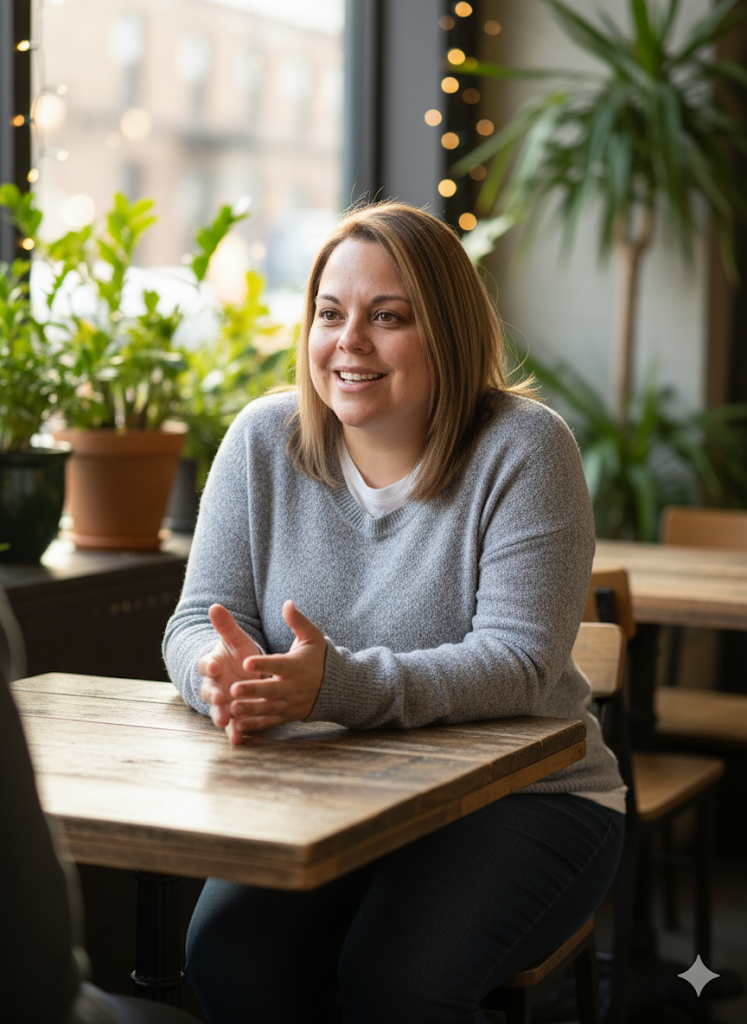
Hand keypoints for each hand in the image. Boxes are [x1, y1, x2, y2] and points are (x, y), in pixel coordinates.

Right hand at [198, 604, 262, 744]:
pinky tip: (239, 739)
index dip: (208, 666)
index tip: (213, 666)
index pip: (205, 665)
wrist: (246, 675)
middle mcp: (213, 685)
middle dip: (212, 695)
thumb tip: (215, 606)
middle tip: (218, 698)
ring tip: (225, 721)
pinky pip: (232, 725)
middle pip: (208, 691)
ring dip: (220, 716)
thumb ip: (226, 626)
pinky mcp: (233, 715)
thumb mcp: (236, 640)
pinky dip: (234, 732)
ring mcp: (222, 702)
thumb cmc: (239, 654)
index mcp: (212, 665)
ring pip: (217, 710)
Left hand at [228, 600, 326, 733]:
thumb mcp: (312, 636)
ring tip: (232, 709)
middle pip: (271, 690)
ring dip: (250, 710)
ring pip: (268, 708)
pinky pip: (271, 721)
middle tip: (233, 689)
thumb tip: (287, 603)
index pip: (278, 665)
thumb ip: (297, 621)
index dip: (263, 664)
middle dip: (252, 690)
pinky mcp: (288, 715)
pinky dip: (256, 725)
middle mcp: (292, 686)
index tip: (246, 661)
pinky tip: (238, 726)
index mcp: (295, 665)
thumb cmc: (318, 657)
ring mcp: (290, 703)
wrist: (337, 686)